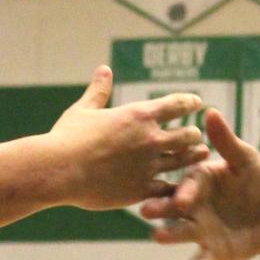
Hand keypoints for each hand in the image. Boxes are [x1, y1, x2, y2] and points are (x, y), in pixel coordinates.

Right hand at [50, 68, 208, 211]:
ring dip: (193, 157)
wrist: (59, 170)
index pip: (176, 104)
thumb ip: (99, 91)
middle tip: (196, 134)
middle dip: (193, 134)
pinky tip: (180, 185)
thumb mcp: (84, 110)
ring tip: (200, 155)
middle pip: (187, 135)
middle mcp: (150, 139)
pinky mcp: (141, 190)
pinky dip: (175, 186)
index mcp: (138, 115)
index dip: (189, 102)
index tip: (196, 103)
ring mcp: (148, 166)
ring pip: (182, 162)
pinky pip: (168, 188)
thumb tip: (104, 69)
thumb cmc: (67, 138)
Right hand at [139, 108, 259, 259]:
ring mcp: (201, 229)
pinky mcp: (212, 252)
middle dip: (161, 208)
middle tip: (146, 211)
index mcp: (200, 180)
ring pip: (181, 233)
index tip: (182, 197)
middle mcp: (194, 206)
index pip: (188, 184)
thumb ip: (226, 141)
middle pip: (174, 207)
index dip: (186, 190)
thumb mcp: (245, 159)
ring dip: (170, 235)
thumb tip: (210, 111)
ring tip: (158, 237)